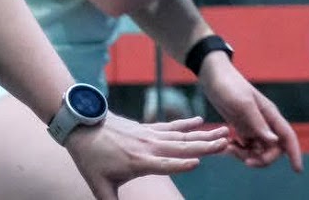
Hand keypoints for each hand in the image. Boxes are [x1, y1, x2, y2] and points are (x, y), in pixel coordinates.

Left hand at [65, 113, 228, 199]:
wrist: (81, 125)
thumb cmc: (90, 158)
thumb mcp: (99, 186)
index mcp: (138, 162)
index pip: (164, 164)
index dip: (179, 165)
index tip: (198, 162)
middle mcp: (148, 146)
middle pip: (181, 147)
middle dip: (205, 146)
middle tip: (227, 143)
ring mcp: (149, 135)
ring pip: (181, 136)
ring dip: (203, 135)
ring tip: (223, 133)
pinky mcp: (147, 128)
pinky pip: (171, 126)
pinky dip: (186, 124)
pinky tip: (200, 121)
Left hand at [199, 56, 303, 172]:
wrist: (212, 76)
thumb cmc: (228, 85)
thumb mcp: (242, 103)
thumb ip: (257, 122)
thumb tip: (274, 141)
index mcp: (270, 114)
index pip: (288, 137)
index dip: (295, 154)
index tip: (297, 170)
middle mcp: (265, 122)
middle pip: (274, 149)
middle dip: (263, 159)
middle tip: (245, 161)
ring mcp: (254, 125)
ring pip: (260, 150)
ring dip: (248, 156)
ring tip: (230, 149)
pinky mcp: (242, 127)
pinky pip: (247, 147)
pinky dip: (240, 151)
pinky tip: (228, 145)